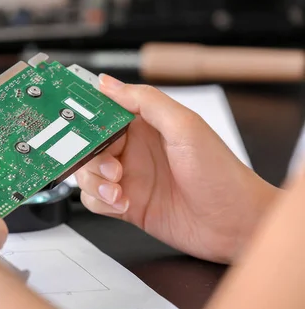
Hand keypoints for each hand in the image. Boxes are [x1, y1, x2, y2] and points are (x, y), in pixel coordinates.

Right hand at [74, 75, 279, 263]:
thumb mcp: (185, 127)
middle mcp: (134, 150)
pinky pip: (95, 200)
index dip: (86, 118)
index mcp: (146, 125)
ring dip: (95, 182)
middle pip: (88, 145)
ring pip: (87, 174)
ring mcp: (129, 178)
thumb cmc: (221, 173)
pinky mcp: (126, 205)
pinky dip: (101, 202)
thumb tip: (108, 83)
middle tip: (110, 167)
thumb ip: (145, 101)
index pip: (103, 113)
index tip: (72, 123)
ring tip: (118, 189)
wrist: (235, 225)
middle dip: (90, 156)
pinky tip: (122, 204)